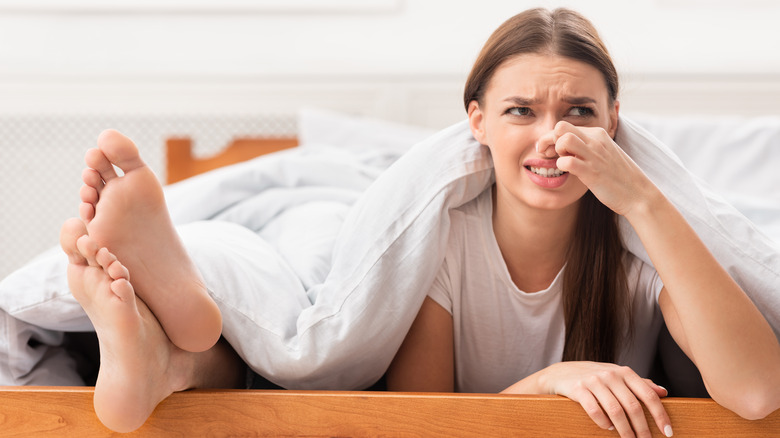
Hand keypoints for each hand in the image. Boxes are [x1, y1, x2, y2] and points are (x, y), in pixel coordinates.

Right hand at [504, 361, 671, 437]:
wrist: (561, 373)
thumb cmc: (594, 377)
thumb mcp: (617, 376)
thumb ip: (639, 384)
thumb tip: (663, 392)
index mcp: (624, 372)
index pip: (648, 394)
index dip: (660, 414)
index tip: (668, 432)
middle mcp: (610, 374)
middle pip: (633, 406)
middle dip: (642, 428)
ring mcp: (593, 381)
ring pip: (615, 410)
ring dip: (625, 430)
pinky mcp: (578, 389)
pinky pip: (595, 410)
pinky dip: (604, 423)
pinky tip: (608, 428)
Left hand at [545, 121, 655, 216]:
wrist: (638, 194)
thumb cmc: (619, 176)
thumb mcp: (605, 154)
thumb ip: (588, 147)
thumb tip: (568, 147)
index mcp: (598, 134)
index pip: (566, 126)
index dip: (552, 137)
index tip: (549, 150)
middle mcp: (596, 141)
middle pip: (561, 127)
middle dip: (548, 139)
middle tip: (547, 153)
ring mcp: (594, 156)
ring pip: (564, 139)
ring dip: (556, 150)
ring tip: (560, 161)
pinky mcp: (592, 172)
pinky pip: (567, 162)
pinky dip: (561, 166)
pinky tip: (566, 172)